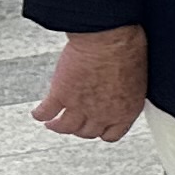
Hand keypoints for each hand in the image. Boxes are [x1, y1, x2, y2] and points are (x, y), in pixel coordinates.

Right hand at [32, 25, 146, 140]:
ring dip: (57, 126)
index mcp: (125, 111)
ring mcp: (80, 106)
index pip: (112, 134)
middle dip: (79, 129)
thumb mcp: (136, 80)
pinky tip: (38, 113)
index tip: (96, 129)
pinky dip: (40, 114)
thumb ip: (124, 94)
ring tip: (51, 123)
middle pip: (87, 132)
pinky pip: (46, 112)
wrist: (109, 40)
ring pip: (65, 127)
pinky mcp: (61, 95)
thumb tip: (119, 93)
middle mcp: (103, 114)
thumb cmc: (128, 51)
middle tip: (73, 124)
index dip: (102, 132)